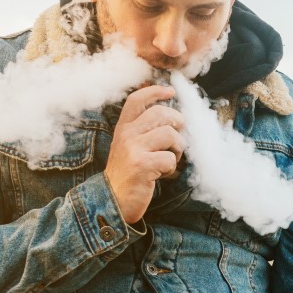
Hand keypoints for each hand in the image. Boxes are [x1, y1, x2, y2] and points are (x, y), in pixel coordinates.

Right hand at [104, 84, 185, 223]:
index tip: (170, 91)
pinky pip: (170, 158)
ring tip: (171, 159)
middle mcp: (126, 134)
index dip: (155, 91)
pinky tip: (163, 174)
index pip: (136, 100)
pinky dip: (172, 168)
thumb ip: (142, 129)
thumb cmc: (128, 173)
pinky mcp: (141, 165)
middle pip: (160, 113)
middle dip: (177, 123)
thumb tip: (168, 112)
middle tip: (179, 138)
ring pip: (170, 134)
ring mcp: (133, 149)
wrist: (113, 201)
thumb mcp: (129, 146)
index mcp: (123, 128)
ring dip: (178, 148)